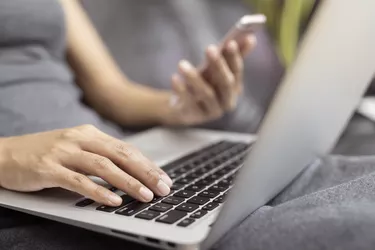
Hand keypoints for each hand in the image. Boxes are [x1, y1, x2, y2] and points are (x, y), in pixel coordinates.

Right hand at [0, 125, 171, 205]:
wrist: (5, 154)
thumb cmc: (45, 153)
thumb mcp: (77, 148)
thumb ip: (100, 156)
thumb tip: (131, 171)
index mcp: (90, 134)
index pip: (127, 149)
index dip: (148, 164)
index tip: (164, 178)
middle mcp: (80, 139)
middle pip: (120, 155)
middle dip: (146, 172)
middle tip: (163, 187)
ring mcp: (64, 152)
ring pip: (103, 166)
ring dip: (127, 182)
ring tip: (145, 196)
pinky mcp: (48, 168)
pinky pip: (77, 180)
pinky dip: (97, 190)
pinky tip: (112, 200)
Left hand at [166, 35, 255, 125]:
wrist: (181, 106)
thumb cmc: (202, 84)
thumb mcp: (214, 69)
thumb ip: (230, 55)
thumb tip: (251, 37)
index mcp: (234, 88)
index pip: (237, 72)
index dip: (234, 58)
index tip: (230, 43)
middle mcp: (226, 101)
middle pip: (226, 83)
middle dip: (218, 65)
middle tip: (210, 48)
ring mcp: (210, 110)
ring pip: (206, 94)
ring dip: (194, 77)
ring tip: (182, 64)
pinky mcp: (194, 116)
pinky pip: (189, 103)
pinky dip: (181, 90)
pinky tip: (175, 78)